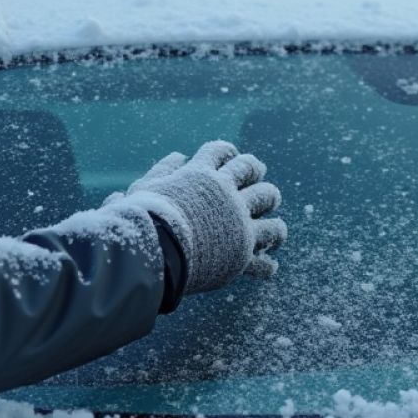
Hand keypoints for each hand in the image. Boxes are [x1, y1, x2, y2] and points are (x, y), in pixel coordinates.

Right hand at [117, 141, 285, 293]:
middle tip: (260, 183)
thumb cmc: (144, 221)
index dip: (228, 153)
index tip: (232, 158)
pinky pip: (264, 256)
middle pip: (250, 169)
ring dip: (270, 206)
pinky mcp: (244, 249)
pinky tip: (268, 266)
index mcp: (200, 174)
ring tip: (274, 226)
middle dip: (256, 173)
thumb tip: (179, 157)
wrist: (156, 252)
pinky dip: (267, 264)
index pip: (220, 151)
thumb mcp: (145, 189)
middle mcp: (224, 191)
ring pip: (267, 201)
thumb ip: (163, 171)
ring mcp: (239, 218)